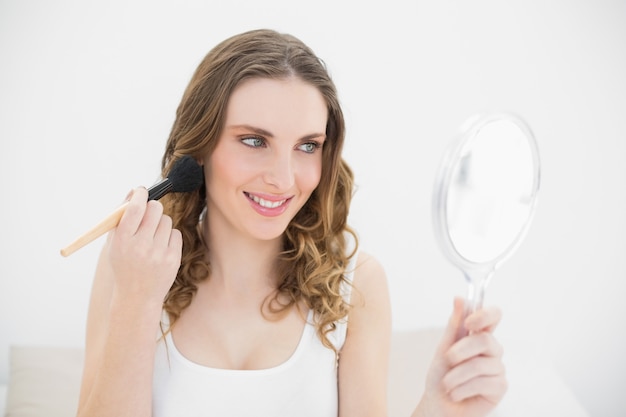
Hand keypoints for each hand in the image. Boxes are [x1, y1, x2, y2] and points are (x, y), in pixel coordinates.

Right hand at [107, 187, 181, 309]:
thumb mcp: (115, 244)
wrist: (137, 297)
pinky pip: (175, 233)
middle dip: (152, 207)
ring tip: (152, 237)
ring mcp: (159, 253)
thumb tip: (134, 191)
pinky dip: (168, 237)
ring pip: (166, 220)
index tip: (141, 191)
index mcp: (122, 241)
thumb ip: (121, 217)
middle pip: (155, 209)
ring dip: (160, 224)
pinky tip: (160, 248)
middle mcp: (141, 246)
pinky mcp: (173, 259)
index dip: (140, 194)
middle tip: (148, 212)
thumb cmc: (124, 265)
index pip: (134, 208)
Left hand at [415, 298, 506, 416]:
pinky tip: (456, 393)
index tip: (469, 323)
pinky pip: (483, 383)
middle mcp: (492, 350)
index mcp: (479, 335)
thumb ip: (454, 324)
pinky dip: (462, 389)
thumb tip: (460, 298)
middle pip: (485, 340)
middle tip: (447, 360)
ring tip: (447, 384)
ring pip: (480, 364)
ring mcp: (498, 368)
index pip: (494, 315)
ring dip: (456, 376)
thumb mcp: (443, 347)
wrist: (439, 404)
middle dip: (460, 351)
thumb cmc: (441, 375)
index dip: (485, 315)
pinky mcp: (500, 388)